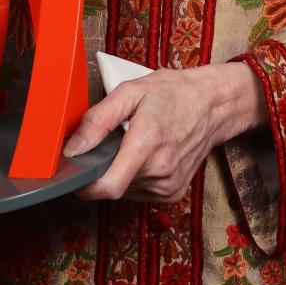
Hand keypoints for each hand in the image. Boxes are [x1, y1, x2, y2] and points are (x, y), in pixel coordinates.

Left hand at [63, 61, 265, 203]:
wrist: (213, 104)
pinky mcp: (173, 192)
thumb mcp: (131, 92)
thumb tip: (72, 149)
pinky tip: (146, 155)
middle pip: (113, 186)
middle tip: (112, 141)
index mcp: (147, 143)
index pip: (108, 186)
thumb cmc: (173, 93)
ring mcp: (168, 184)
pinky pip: (140, 191)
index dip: (85, 186)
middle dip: (103, 168)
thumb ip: (97, 120)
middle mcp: (160, 170)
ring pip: (125, 190)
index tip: (77, 172)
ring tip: (133, 144)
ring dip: (120, 171)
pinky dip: (135, 177)